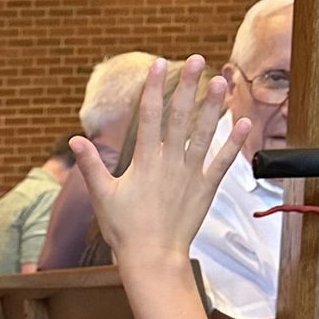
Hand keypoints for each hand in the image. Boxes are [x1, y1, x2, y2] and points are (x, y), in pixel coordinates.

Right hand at [71, 55, 249, 270]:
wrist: (152, 258)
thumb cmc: (124, 230)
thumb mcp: (101, 196)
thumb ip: (90, 166)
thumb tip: (76, 140)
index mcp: (144, 162)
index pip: (149, 116)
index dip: (153, 88)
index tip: (158, 64)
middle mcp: (169, 163)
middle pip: (179, 117)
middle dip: (187, 86)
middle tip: (195, 60)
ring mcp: (190, 174)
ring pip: (204, 134)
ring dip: (213, 106)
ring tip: (221, 82)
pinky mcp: (205, 189)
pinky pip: (222, 162)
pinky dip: (233, 143)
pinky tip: (242, 123)